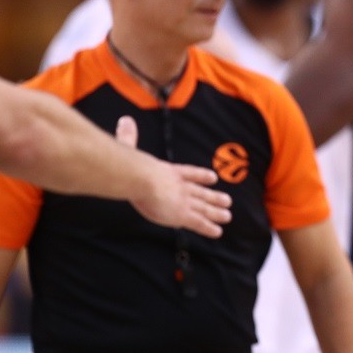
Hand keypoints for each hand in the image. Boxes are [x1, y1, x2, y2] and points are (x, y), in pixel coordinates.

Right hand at [118, 116, 232, 237]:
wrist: (141, 178)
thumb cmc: (134, 166)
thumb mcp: (130, 149)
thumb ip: (128, 136)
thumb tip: (124, 120)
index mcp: (170, 172)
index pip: (190, 173)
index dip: (202, 176)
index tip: (213, 177)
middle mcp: (181, 187)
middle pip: (201, 193)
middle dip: (214, 197)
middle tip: (228, 200)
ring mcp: (184, 201)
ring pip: (204, 208)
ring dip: (216, 212)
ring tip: (227, 215)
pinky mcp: (183, 214)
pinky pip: (199, 223)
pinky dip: (209, 228)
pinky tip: (218, 232)